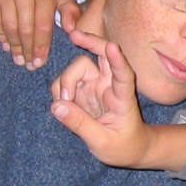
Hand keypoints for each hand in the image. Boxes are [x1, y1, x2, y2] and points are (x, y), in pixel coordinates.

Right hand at [0, 0, 78, 69]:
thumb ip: (70, 9)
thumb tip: (72, 30)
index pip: (43, 25)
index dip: (42, 46)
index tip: (40, 61)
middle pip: (26, 28)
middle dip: (28, 50)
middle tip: (29, 65)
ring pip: (10, 26)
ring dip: (14, 46)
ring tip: (18, 59)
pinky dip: (0, 36)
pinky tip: (6, 46)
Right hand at [48, 29, 153, 166]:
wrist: (129, 150)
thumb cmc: (123, 147)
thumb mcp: (102, 142)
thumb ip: (80, 124)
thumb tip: (56, 106)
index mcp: (123, 97)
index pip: (123, 75)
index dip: (118, 60)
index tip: (112, 46)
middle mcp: (110, 86)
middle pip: (102, 55)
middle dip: (89, 42)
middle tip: (72, 35)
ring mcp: (96, 86)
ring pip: (79, 68)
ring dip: (65, 80)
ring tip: (64, 105)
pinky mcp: (84, 92)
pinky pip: (66, 82)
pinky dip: (59, 90)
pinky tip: (62, 106)